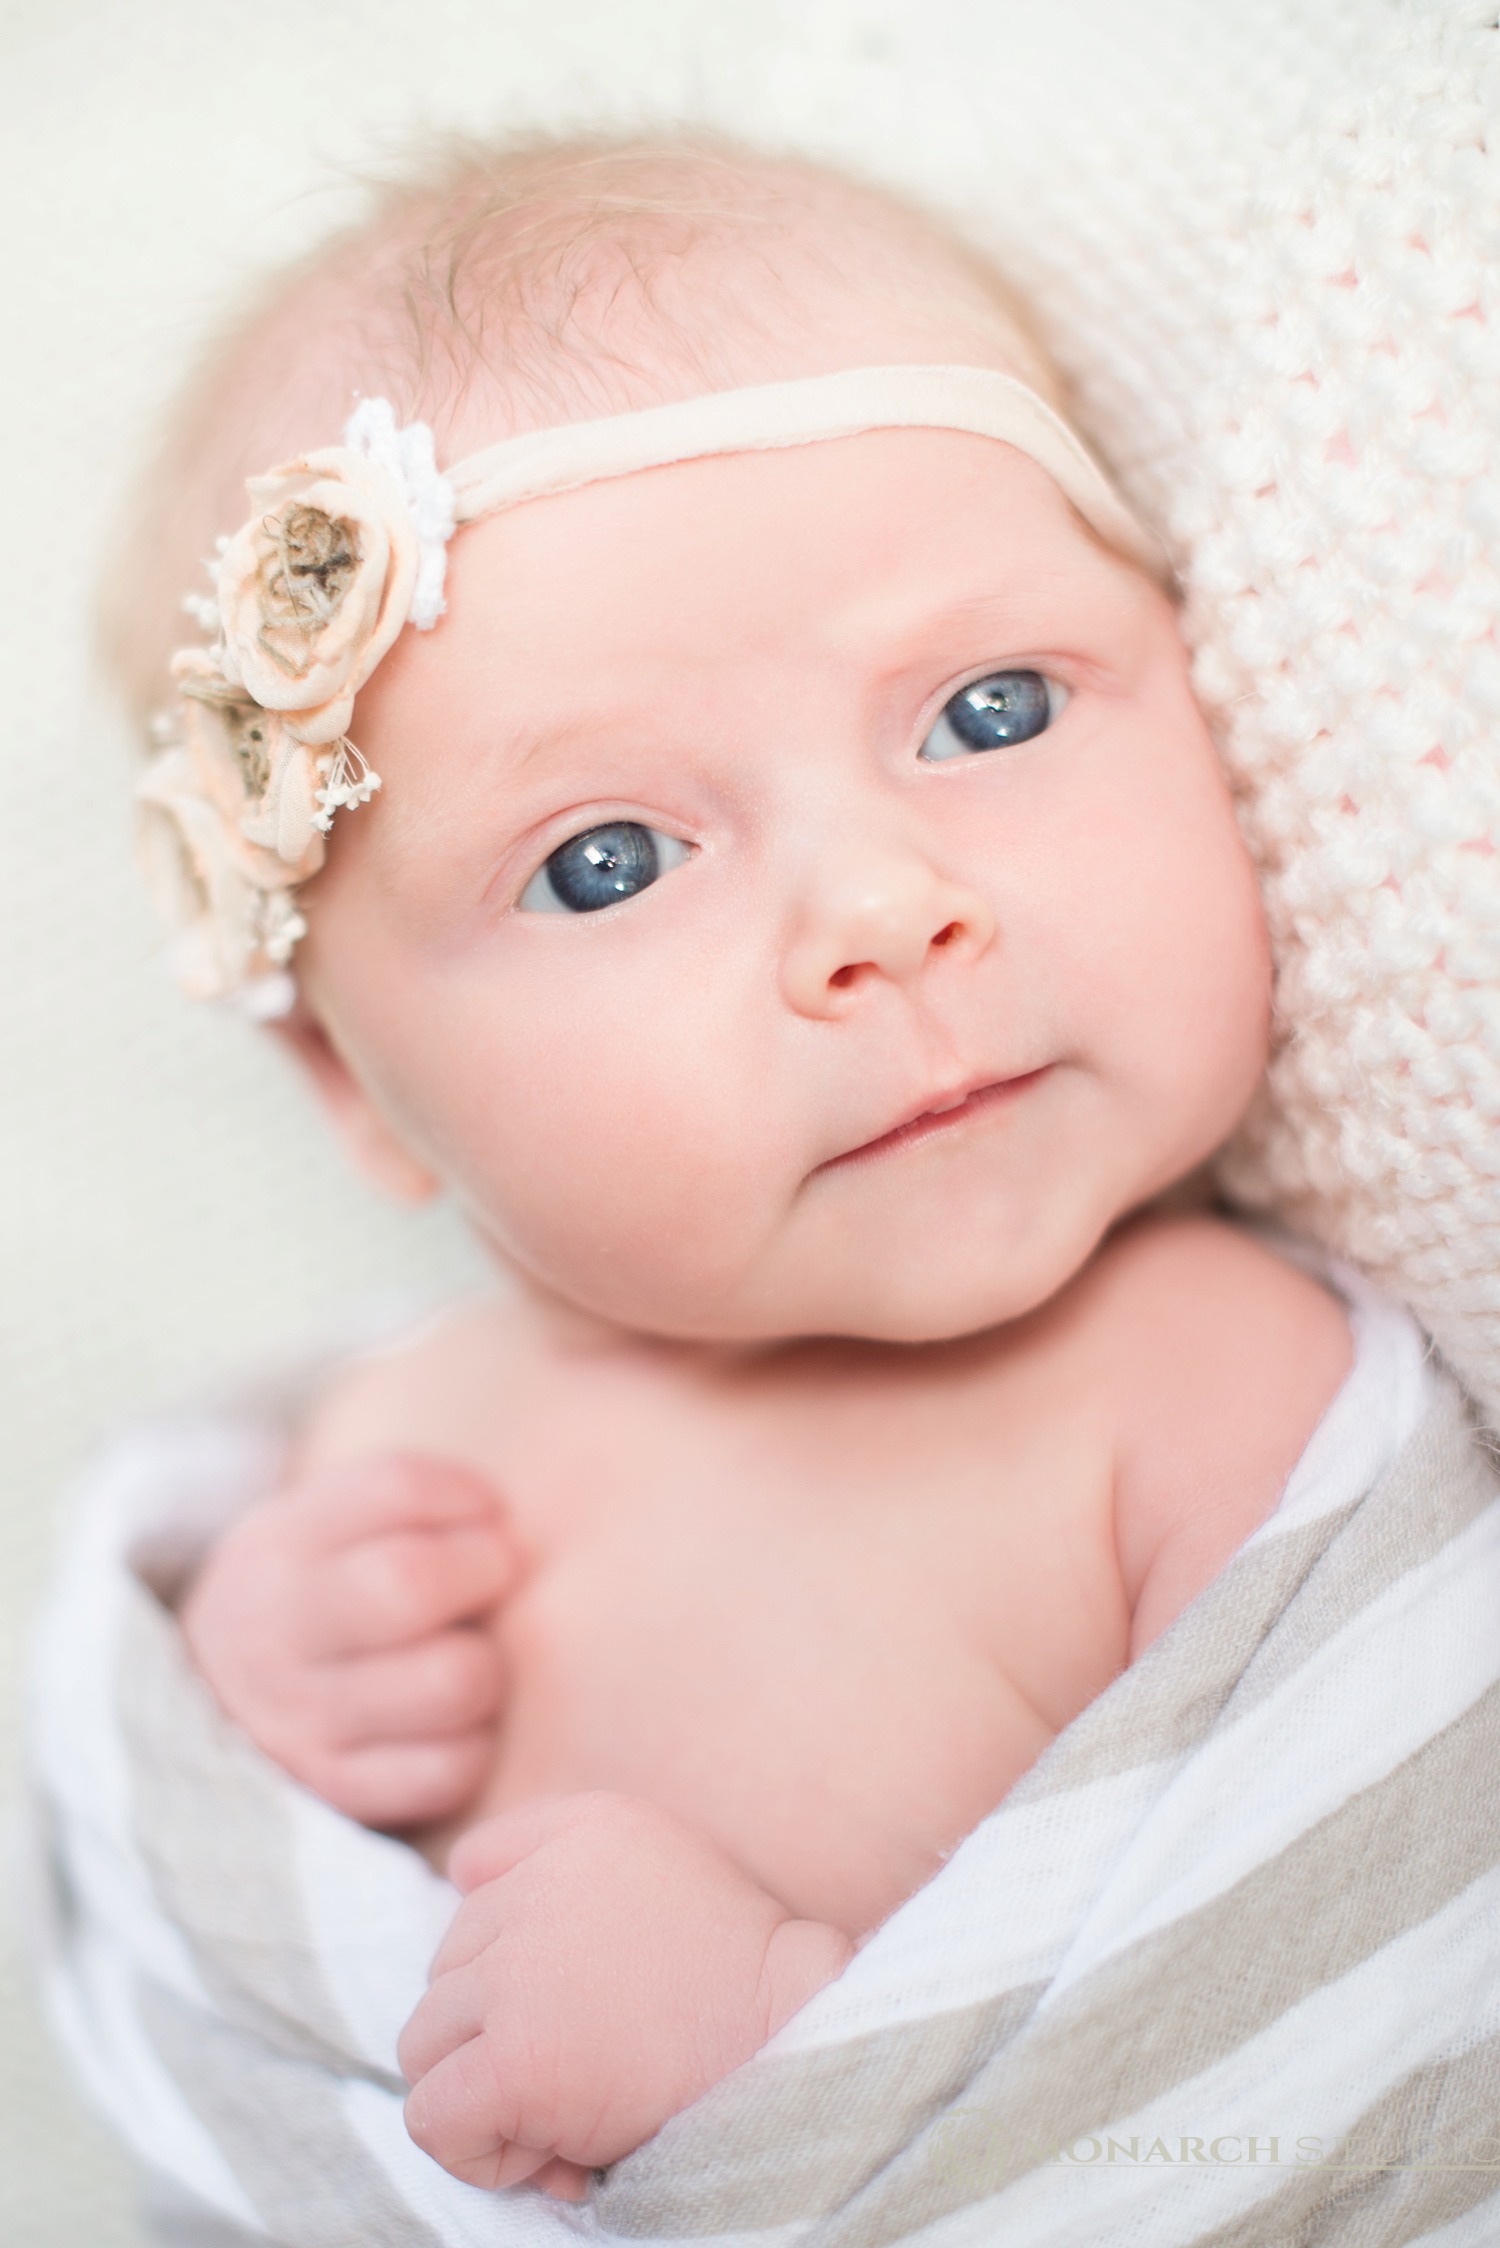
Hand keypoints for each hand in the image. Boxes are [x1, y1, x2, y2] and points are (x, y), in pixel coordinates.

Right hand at [180, 1453, 518, 1828]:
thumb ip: (406, 1506)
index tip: (485, 1510)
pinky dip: (476, 1742)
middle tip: (494, 1575)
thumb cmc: (314, 1597)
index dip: (467, 1494)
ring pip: (452, 1681)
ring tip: (470, 1653)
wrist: (213, 1710)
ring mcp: (304, 1721)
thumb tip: (513, 1528)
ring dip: (488, 1663)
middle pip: (411, 1583)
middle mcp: (280, 1631)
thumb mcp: (321, 1528)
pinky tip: (456, 1721)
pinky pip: (452, 1767)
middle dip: (484, 1570)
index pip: (395, 1487)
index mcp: (282, 1545)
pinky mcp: (340, 1791)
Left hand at [397, 1790, 852, 2198]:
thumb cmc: (737, 1978)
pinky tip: (551, 2149)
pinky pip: (432, 2117)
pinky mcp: (515, 2060)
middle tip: (582, 2063)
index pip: (473, 1870)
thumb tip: (455, 1892)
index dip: (500, 1947)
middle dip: (494, 2030)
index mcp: (583, 1827)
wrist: (799, 2050)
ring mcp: (519, 1973)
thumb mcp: (662, 1863)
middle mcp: (539, 1886)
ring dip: (482, 2090)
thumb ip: (567, 1861)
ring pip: (423, 2043)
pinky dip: (477, 2152)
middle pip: (444, 1970)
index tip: (565, 1990)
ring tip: (568, 2103)